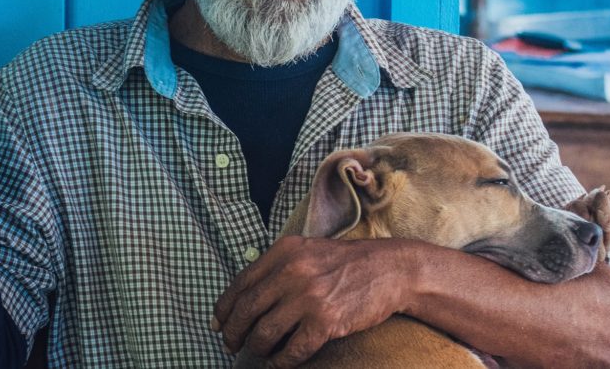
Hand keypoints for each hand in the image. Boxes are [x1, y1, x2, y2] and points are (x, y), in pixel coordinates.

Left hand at [213, 235, 411, 367]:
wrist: (391, 269)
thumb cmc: (347, 263)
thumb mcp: (308, 252)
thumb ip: (277, 268)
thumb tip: (242, 299)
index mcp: (284, 251)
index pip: (240, 283)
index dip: (224, 308)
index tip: (218, 324)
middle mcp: (292, 271)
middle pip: (246, 310)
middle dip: (233, 333)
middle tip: (231, 345)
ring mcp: (309, 297)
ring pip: (264, 334)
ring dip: (257, 349)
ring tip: (260, 352)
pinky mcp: (326, 321)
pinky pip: (292, 351)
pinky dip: (281, 362)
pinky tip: (280, 363)